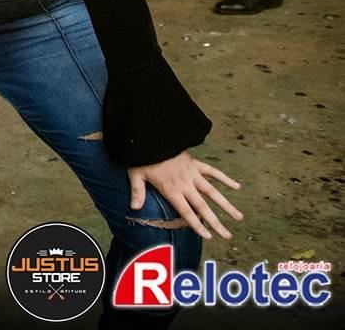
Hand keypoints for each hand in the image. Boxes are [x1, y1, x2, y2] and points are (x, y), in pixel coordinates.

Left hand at [128, 151, 243, 239]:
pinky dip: (225, 178)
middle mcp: (185, 184)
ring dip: (226, 205)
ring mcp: (192, 174)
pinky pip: (213, 172)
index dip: (197, 225)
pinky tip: (237, 186)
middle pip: (203, 207)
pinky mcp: (196, 163)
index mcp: (171, 190)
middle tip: (228, 235)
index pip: (186, 212)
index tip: (209, 237)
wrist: (151, 136)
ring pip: (213, 192)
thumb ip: (137, 192)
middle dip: (216, 223)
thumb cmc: (141, 157)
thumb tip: (134, 208)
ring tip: (239, 217)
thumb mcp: (135, 175)